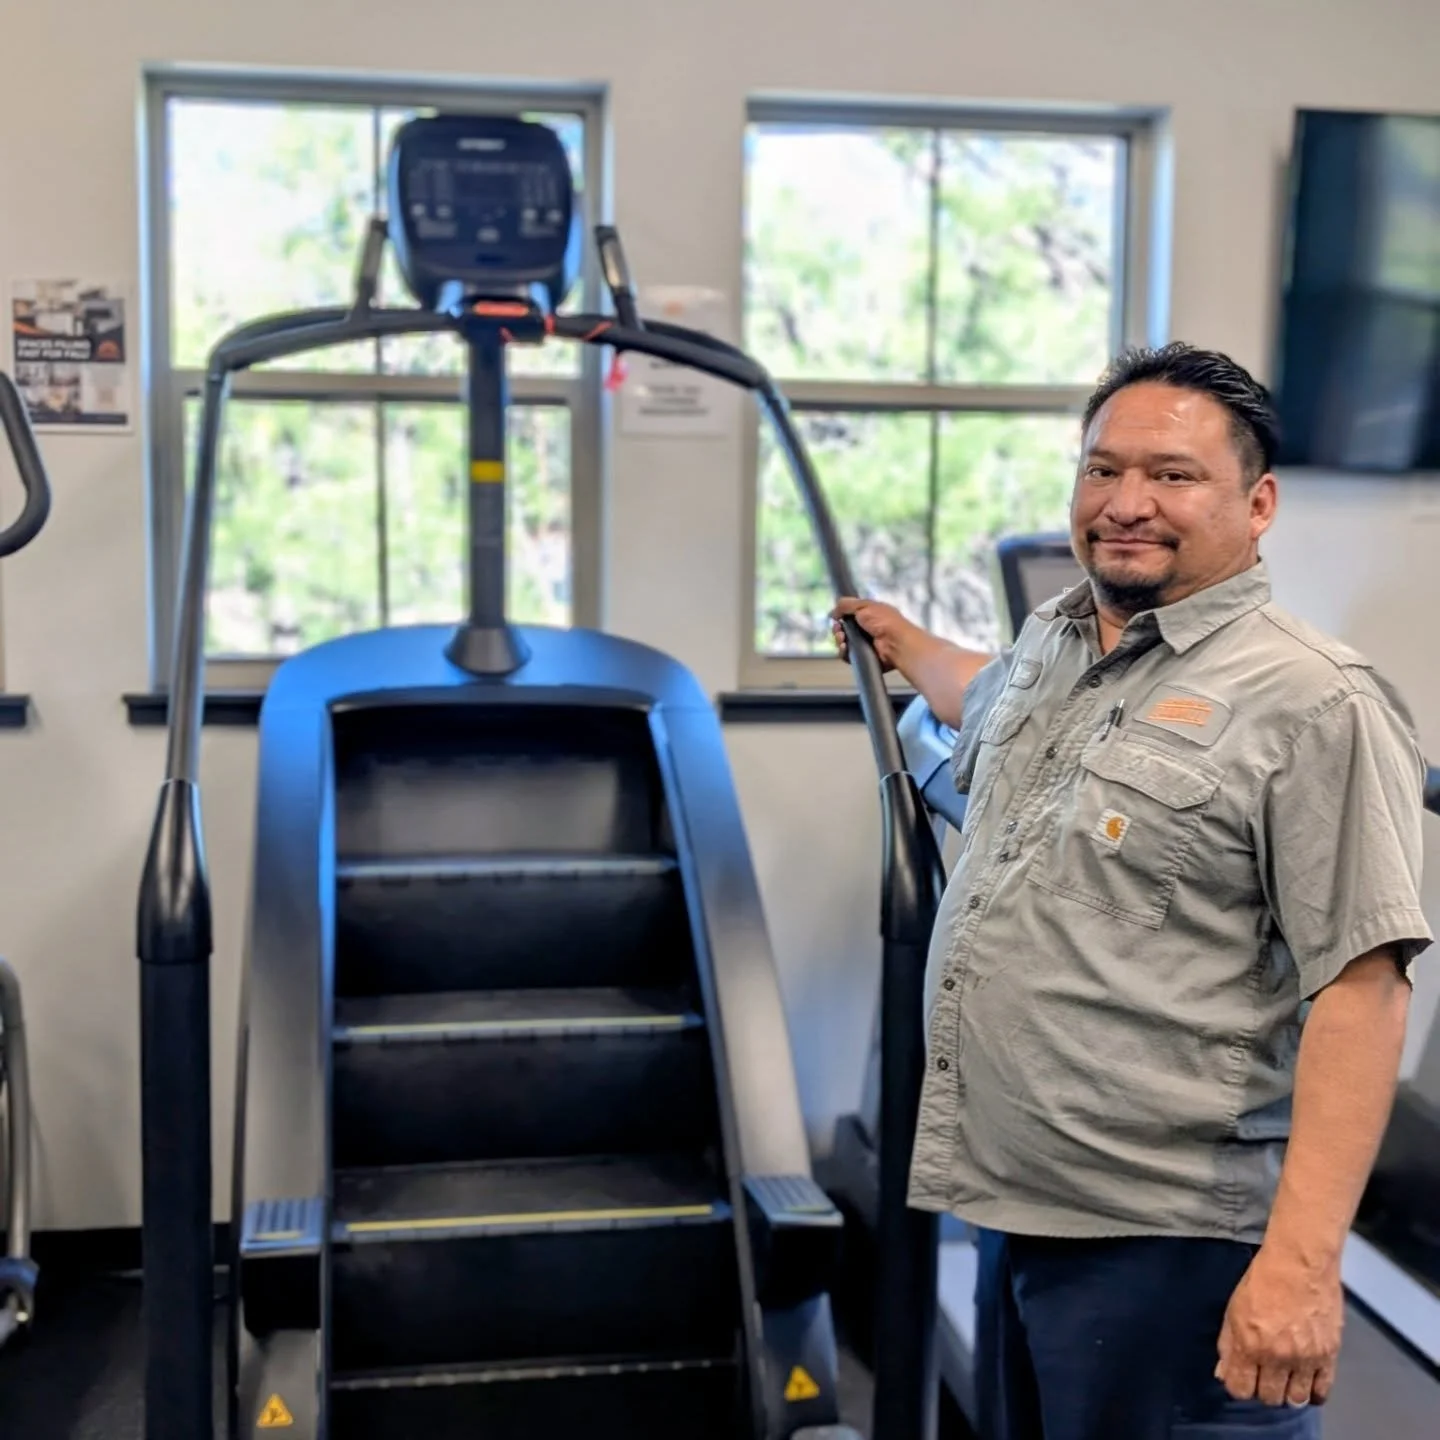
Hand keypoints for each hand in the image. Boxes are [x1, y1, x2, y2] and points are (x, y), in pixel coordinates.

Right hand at [830, 597, 915, 672]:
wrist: (895, 642)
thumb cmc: (883, 620)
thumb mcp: (864, 605)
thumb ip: (846, 605)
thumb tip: (832, 612)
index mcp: (869, 615)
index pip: (850, 616)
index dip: (841, 616)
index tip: (836, 617)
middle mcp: (867, 630)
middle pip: (844, 630)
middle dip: (837, 629)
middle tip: (839, 630)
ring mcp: (865, 644)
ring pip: (844, 643)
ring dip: (839, 640)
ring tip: (842, 639)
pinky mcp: (863, 657)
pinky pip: (848, 656)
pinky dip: (843, 652)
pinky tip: (845, 647)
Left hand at [1215, 1244, 1343, 1407]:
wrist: (1300, 1264)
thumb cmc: (1262, 1281)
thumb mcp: (1233, 1309)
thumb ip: (1228, 1344)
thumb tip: (1223, 1373)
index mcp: (1249, 1344)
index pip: (1240, 1389)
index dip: (1239, 1386)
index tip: (1242, 1378)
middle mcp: (1277, 1357)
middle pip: (1269, 1398)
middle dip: (1263, 1390)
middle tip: (1264, 1375)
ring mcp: (1306, 1358)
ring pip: (1296, 1399)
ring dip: (1288, 1393)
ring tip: (1285, 1378)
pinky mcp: (1329, 1355)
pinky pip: (1322, 1391)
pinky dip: (1313, 1392)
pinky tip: (1306, 1381)